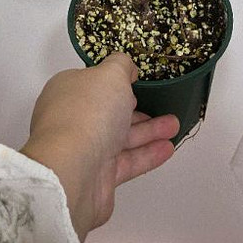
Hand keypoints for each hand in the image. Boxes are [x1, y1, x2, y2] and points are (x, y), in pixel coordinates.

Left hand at [20, 52, 177, 241]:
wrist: (71, 172)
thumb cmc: (89, 113)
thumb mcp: (110, 74)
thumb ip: (121, 65)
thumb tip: (127, 69)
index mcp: (68, 91)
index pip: (93, 83)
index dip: (115, 82)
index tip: (137, 81)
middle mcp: (73, 119)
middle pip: (109, 111)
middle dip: (138, 108)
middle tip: (163, 105)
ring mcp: (84, 150)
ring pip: (121, 137)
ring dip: (149, 130)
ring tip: (175, 125)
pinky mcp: (98, 177)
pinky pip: (127, 161)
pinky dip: (147, 154)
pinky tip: (168, 148)